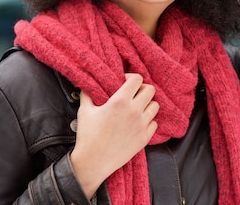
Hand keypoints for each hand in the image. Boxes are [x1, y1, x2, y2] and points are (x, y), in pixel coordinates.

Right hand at [70, 73, 158, 197]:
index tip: (125, 82)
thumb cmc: (88, 136)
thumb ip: (88, 94)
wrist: (93, 162)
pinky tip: (138, 123)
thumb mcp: (84, 110)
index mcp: (120, 101)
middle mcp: (134, 111)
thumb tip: (87, 84)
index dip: (131, 77)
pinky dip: (148, 121)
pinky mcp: (145, 138)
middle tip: (133, 94)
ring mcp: (142, 125)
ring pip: (155, 106)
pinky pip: (154, 123)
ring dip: (147, 104)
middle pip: (150, 90)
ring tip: (137, 108)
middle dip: (142, 89)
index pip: (137, 79)